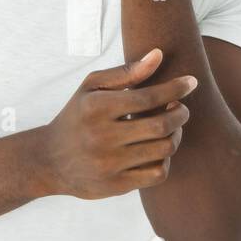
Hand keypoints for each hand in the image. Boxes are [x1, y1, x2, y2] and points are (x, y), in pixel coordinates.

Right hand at [39, 48, 196, 199]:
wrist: (49, 161)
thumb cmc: (77, 116)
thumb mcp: (92, 88)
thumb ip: (126, 72)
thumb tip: (158, 54)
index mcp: (96, 108)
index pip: (147, 97)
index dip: (175, 88)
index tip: (191, 82)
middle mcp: (101, 137)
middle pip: (161, 125)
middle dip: (181, 113)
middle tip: (181, 108)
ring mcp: (109, 164)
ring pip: (163, 150)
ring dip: (176, 135)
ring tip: (171, 127)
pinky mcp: (115, 186)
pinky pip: (157, 173)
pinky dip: (165, 159)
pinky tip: (158, 150)